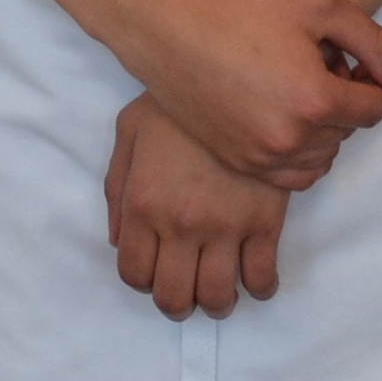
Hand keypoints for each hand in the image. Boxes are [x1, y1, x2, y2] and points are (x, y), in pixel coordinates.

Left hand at [108, 96, 291, 317]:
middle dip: (178, 303)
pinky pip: (262, 277)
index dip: (143, 280)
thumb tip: (117, 239)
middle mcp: (180, 223)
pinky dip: (259, 287)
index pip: (134, 273)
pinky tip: (254, 277)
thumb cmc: (177, 103)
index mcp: (142, 203)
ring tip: (219, 289)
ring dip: (216, 302)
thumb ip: (116, 188)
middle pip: (174, 297)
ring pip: (219, 297)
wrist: (236, 77)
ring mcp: (225, 226)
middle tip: (187, 291)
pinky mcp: (265, 220)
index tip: (155, 272)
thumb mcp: (129, 131)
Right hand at [116, 0, 381, 191]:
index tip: (339, 60)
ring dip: (323, 129)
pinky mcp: (240, 163)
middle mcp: (292, 138)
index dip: (365, 80)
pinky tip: (283, 119)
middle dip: (340, 100)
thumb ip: (372, 41)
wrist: (170, 27)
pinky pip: (294, 177)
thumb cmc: (242, 8)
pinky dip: (301, 153)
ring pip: (324, 156)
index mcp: (316, 100)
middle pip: (349, 132)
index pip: (374, 109)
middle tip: (310, 67)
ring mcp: (262, 156)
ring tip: (294, 91)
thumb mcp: (318, 3)